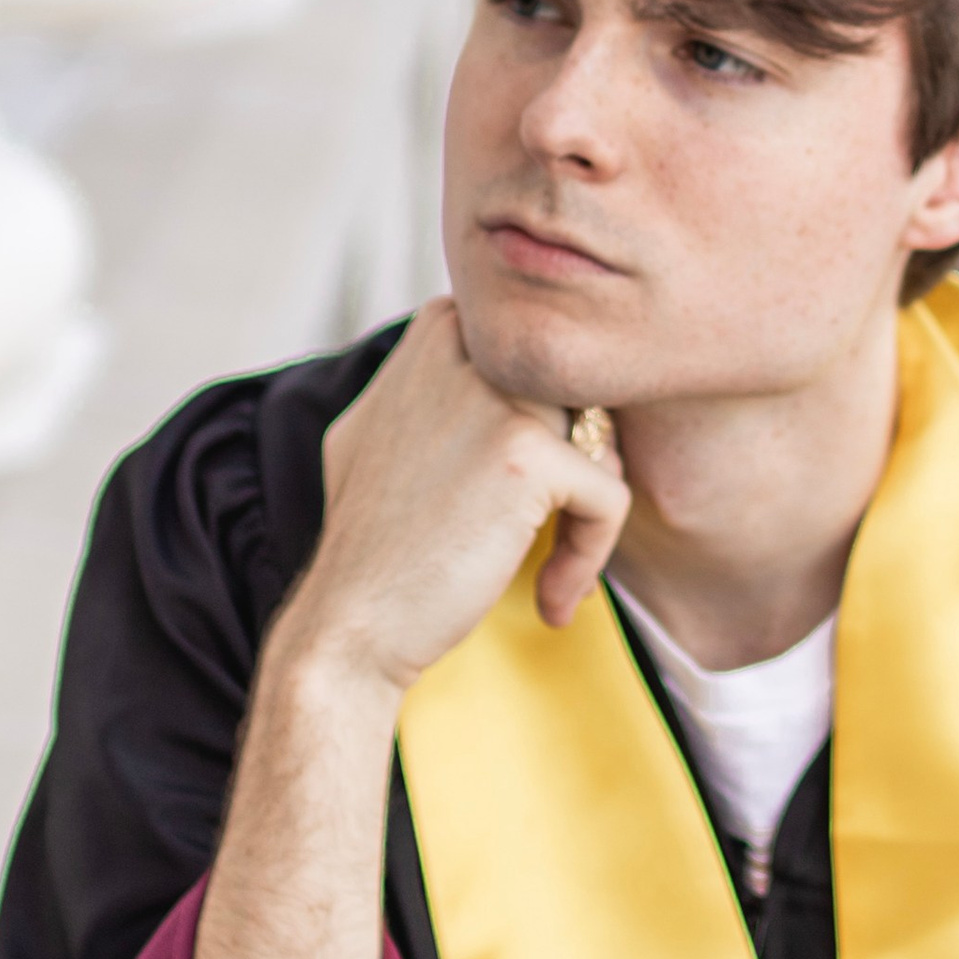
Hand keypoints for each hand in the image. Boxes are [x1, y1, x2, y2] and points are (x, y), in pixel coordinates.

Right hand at [278, 298, 630, 701]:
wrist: (349, 624)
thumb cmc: (370, 544)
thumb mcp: (379, 432)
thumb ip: (434, 389)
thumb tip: (506, 387)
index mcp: (434, 334)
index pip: (541, 352)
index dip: (551, 417)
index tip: (530, 487)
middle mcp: (461, 349)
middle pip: (577, 388)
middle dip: (578, 456)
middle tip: (557, 522)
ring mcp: (494, 397)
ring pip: (599, 434)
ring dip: (588, 503)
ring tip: (556, 559)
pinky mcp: (528, 455)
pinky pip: (609, 492)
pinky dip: (591, 554)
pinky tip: (552, 600)